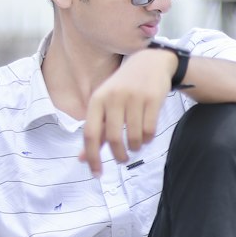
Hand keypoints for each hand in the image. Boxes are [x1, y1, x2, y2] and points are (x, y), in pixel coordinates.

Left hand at [79, 49, 174, 175]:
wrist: (150, 62)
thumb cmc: (123, 89)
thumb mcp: (104, 105)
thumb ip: (96, 132)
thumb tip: (81, 159)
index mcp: (97, 100)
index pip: (90, 134)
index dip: (92, 157)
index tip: (97, 174)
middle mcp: (113, 97)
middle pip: (113, 138)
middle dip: (119, 155)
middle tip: (122, 160)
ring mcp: (134, 97)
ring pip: (134, 137)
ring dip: (136, 147)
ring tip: (136, 145)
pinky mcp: (153, 98)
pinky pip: (150, 130)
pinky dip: (148, 139)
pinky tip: (147, 136)